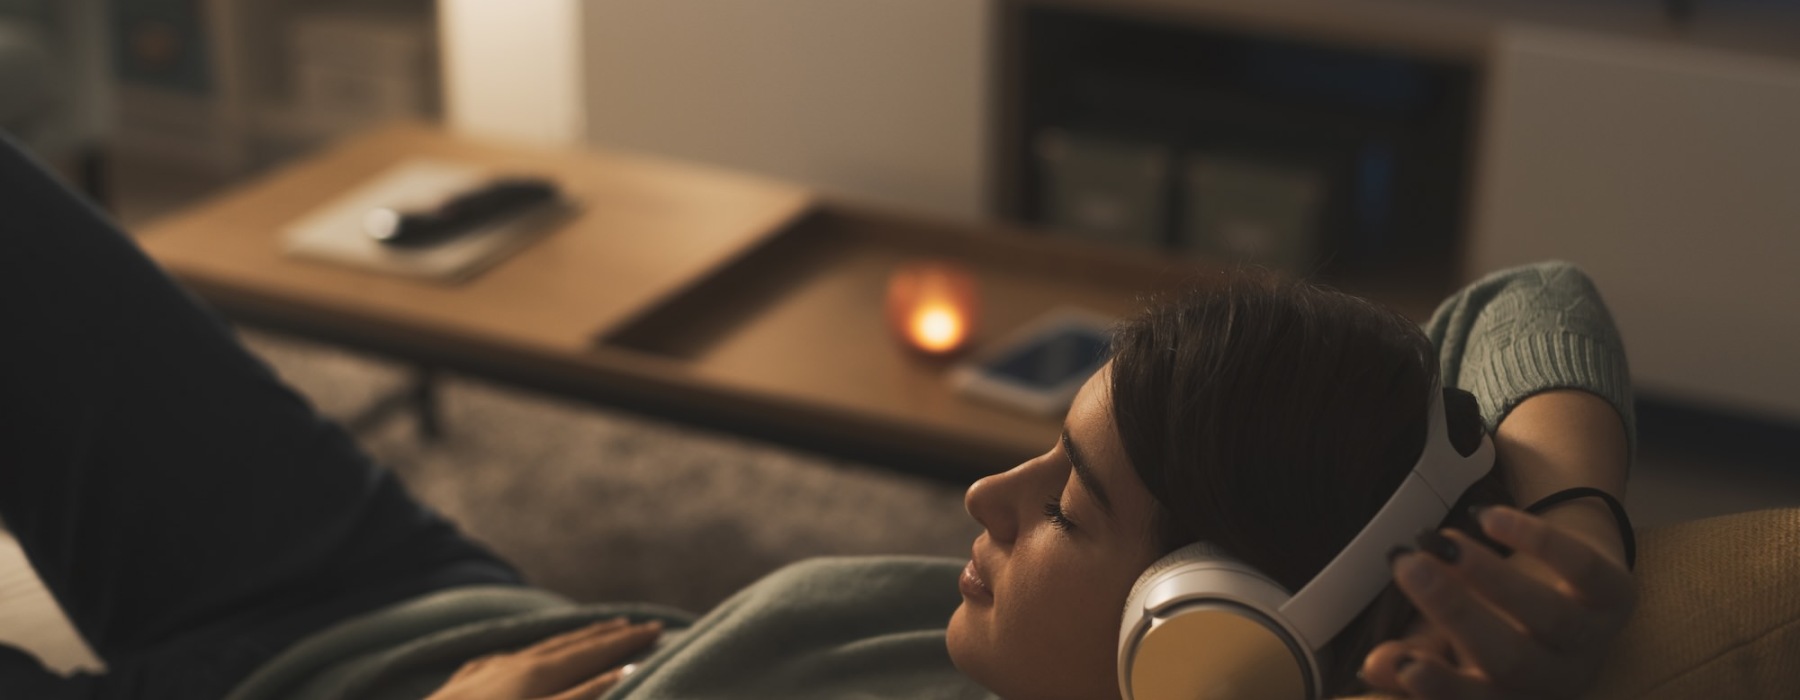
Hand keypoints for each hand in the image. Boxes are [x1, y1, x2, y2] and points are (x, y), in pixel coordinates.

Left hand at [425, 618, 661, 699]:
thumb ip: (582, 696)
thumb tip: (625, 670)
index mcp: (538, 673)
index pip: (593, 650)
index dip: (626, 640)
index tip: (657, 629)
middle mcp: (514, 663)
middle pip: (569, 643)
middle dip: (606, 634)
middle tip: (636, 624)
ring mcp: (486, 671)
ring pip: (539, 647)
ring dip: (573, 638)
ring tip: (595, 631)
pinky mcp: (464, 684)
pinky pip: (510, 656)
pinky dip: (535, 651)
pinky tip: (527, 655)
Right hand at [1360, 506, 1635, 698]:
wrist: (1569, 578)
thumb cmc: (1496, 619)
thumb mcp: (1447, 642)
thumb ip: (1413, 656)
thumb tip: (1375, 667)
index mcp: (1509, 697)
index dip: (1440, 687)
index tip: (1400, 662)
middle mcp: (1556, 678)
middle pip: (1511, 661)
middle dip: (1455, 613)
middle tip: (1408, 565)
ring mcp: (1592, 638)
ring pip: (1547, 615)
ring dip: (1490, 575)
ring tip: (1444, 540)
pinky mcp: (1618, 593)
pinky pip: (1584, 569)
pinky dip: (1537, 541)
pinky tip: (1490, 519)